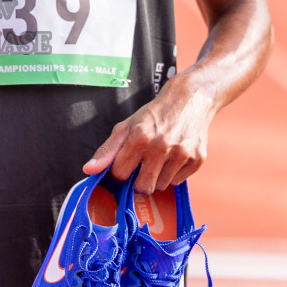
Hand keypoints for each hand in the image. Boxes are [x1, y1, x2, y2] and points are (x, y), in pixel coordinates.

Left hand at [82, 74, 215, 192]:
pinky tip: (175, 155)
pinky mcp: (198, 159)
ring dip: (157, 176)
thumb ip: (107, 150)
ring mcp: (182, 153)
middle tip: (143, 165)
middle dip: (139, 180)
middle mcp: (161, 146)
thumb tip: (88, 171)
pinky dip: (174, 173)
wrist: (190, 98)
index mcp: (139, 137)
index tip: (127, 161)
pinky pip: (179, 181)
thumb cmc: (154, 114)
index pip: (121, 174)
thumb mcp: (126, 126)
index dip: (121, 170)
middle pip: (143, 187)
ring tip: (160, 157)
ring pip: (161, 186)